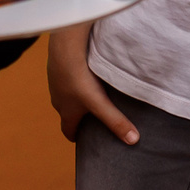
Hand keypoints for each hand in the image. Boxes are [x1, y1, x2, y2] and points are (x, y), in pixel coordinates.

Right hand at [47, 24, 135, 144]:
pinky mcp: (57, 67)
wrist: (64, 49)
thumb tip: (133, 140)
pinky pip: (65, 76)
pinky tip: (86, 71)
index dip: (75, 136)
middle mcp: (57, 99)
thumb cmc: (80, 79)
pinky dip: (74, 78)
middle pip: (67, 113)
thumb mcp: (101, 103)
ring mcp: (55, 82)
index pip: (68, 131)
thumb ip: (116, 121)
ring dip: (76, 96)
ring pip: (66, 94)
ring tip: (91, 93)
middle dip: (78, 117)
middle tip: (92, 118)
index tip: (83, 139)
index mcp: (66, 112)